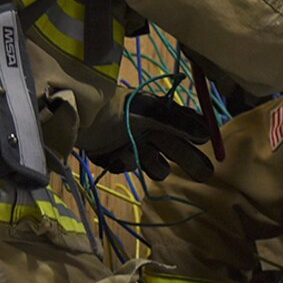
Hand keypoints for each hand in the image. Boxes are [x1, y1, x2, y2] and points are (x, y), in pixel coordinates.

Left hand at [88, 91, 215, 181]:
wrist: (72, 118)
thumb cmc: (110, 108)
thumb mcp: (145, 111)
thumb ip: (175, 122)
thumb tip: (206, 133)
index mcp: (157, 112)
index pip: (186, 123)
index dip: (198, 134)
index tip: (210, 143)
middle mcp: (148, 129)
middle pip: (177, 149)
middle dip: (190, 160)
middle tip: (205, 174)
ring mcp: (133, 144)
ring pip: (154, 164)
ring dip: (149, 164)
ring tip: (138, 157)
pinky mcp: (116, 157)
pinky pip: (128, 167)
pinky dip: (122, 163)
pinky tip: (112, 156)